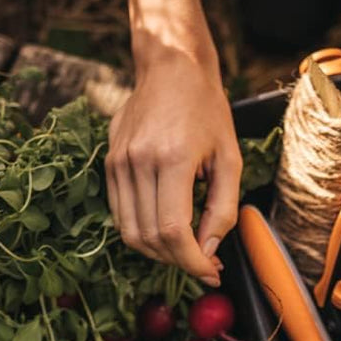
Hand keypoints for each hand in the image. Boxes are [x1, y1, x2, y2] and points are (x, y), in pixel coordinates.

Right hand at [105, 44, 241, 286]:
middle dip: (179, 261)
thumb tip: (210, 250)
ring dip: (159, 253)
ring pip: (130, 232)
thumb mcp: (230, 158)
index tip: (210, 272)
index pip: (172, 231)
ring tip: (187, 251)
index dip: (192, 262)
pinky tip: (166, 231)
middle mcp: (138, 161)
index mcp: (172, 159)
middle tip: (204, 264)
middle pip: (149, 237)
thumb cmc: (207, 110)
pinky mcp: (109, 163)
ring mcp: (118, 162)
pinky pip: (121, 214)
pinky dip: (142, 232)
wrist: (171, 68)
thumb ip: (223, 208)